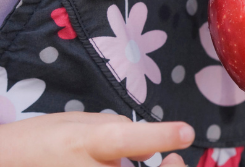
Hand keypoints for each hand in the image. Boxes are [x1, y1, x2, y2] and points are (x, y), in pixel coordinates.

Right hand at [0, 112, 193, 166]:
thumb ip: (117, 128)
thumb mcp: (78, 122)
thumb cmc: (41, 141)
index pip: (125, 140)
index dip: (159, 136)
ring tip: (165, 166)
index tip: (186, 133)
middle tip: (176, 161)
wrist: (5, 166)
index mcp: (85, 142)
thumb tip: (149, 142)